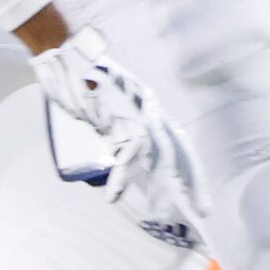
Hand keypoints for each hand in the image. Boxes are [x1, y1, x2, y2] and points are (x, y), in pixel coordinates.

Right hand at [33, 26, 207, 220]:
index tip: (201, 200)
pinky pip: (121, 151)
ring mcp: (133, 113)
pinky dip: (119, 175)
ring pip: (154, 154)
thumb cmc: (86, 83)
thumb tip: (113, 164)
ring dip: (158, 185)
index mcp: (152, 110)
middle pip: (177, 153)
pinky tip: (115, 195)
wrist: (68, 57)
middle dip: (190, 184)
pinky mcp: (114, 116)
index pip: (180, 146)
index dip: (193, 174)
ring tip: (160, 211)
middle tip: (199, 212)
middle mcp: (149, 111)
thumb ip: (116, 135)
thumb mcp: (108, 112)